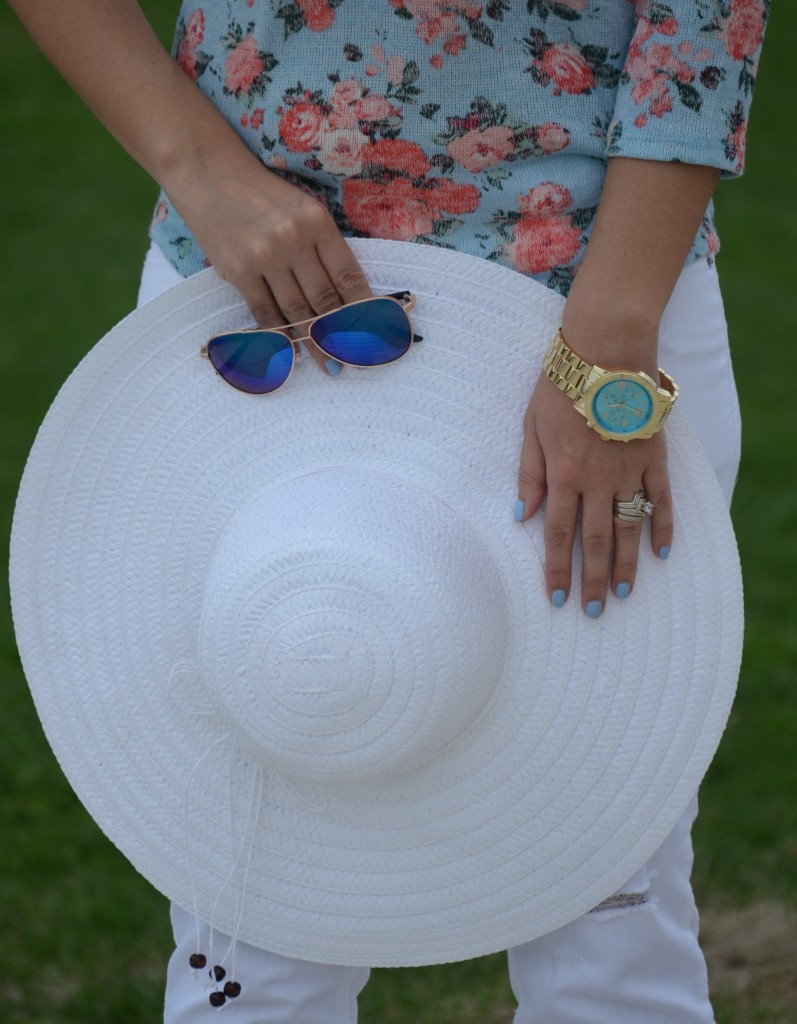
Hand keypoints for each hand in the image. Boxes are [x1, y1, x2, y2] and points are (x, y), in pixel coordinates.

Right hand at [168, 146, 371, 372]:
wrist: (207, 171)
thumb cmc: (260, 193)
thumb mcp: (301, 208)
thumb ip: (321, 246)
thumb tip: (344, 295)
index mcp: (318, 222)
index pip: (349, 276)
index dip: (364, 311)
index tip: (374, 334)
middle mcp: (295, 240)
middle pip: (326, 300)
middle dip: (343, 335)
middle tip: (356, 360)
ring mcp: (266, 257)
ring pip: (298, 311)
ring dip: (316, 342)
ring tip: (330, 365)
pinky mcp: (239, 271)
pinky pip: (265, 313)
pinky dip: (281, 337)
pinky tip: (293, 354)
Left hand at [516, 370, 672, 615]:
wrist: (605, 350)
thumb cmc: (560, 385)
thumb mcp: (531, 427)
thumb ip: (529, 473)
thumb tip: (521, 514)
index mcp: (564, 474)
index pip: (558, 534)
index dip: (557, 570)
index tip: (557, 598)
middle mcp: (598, 480)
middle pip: (596, 540)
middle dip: (594, 580)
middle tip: (595, 611)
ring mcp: (630, 469)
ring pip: (629, 527)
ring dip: (627, 564)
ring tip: (625, 594)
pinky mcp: (653, 455)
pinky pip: (661, 499)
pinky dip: (663, 527)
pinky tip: (661, 552)